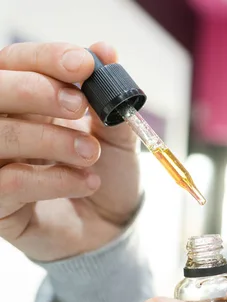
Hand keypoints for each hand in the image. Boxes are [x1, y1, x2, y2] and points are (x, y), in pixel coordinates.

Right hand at [0, 42, 141, 261]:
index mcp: (27, 101)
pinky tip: (86, 182)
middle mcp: (3, 126)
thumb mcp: (116, 135)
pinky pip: (9, 181)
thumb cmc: (108, 174)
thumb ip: (109, 98)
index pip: (15, 63)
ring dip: (52, 139)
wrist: (111, 226)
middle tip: (79, 106)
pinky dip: (55, 179)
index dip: (46, 58)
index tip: (85, 64)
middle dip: (38, 91)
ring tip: (91, 154)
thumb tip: (105, 50)